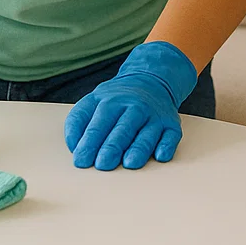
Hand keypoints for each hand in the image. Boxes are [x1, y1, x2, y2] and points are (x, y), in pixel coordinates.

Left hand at [64, 41, 198, 170]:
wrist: (151, 80)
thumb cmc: (116, 100)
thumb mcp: (93, 101)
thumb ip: (78, 121)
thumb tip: (74, 146)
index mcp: (111, 101)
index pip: (98, 123)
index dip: (89, 142)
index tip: (81, 160)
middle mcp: (134, 107)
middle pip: (122, 128)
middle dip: (112, 146)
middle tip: (102, 164)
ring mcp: (154, 115)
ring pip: (147, 133)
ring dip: (139, 148)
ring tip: (129, 164)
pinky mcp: (171, 124)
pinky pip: (171, 135)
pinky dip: (166, 145)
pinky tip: (160, 156)